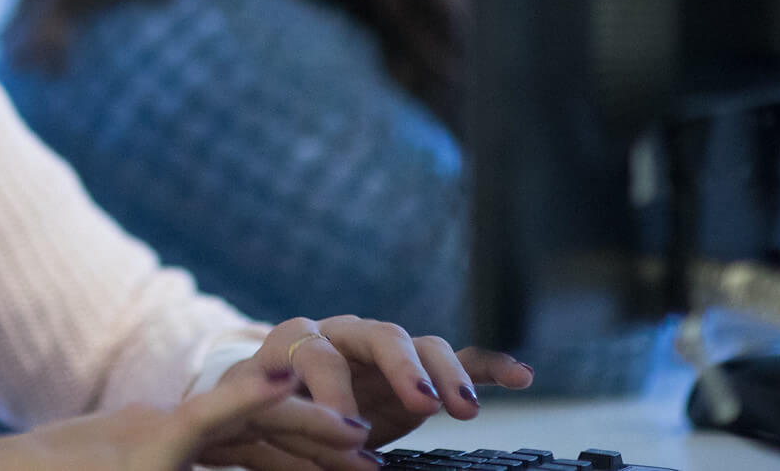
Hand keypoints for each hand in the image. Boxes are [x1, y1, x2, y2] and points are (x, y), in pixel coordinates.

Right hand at [0, 366, 355, 470]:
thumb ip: (167, 469)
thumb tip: (183, 470)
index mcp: (163, 447)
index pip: (246, 444)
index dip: (301, 450)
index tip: (353, 461)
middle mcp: (168, 431)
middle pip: (261, 431)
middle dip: (322, 442)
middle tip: (378, 456)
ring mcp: (159, 433)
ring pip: (252, 422)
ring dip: (312, 427)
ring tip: (363, 441)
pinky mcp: (149, 444)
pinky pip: (212, 420)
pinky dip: (253, 398)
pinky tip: (290, 380)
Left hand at [213, 315, 534, 453]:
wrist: (269, 398)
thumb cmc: (259, 410)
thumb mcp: (258, 418)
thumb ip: (286, 427)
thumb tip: (328, 446)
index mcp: (294, 339)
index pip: (316, 351)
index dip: (333, 390)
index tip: (349, 432)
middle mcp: (342, 333)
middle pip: (378, 335)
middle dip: (402, 369)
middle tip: (423, 405)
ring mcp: (380, 348)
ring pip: (421, 346)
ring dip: (447, 374)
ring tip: (466, 409)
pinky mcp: (412, 369)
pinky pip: (455, 359)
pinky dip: (487, 367)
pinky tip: (521, 376)